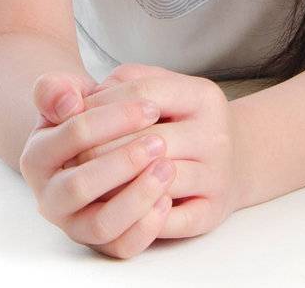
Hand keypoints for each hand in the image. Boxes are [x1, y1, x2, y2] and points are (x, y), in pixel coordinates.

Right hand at [18, 70, 174, 258]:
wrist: (90, 146)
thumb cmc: (84, 116)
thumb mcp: (68, 95)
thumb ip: (58, 89)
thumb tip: (68, 101)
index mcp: (37, 156)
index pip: (74, 134)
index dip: (115, 118)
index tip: (152, 106)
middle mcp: (49, 197)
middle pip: (79, 186)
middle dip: (124, 162)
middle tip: (160, 141)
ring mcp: (74, 224)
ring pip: (100, 225)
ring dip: (137, 198)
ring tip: (167, 169)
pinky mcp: (100, 243)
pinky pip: (120, 247)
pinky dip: (145, 228)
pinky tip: (167, 200)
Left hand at [80, 63, 237, 240]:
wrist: (235, 156)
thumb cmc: (180, 121)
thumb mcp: (160, 88)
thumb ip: (121, 83)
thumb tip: (75, 100)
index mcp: (203, 95)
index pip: (144, 92)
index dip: (103, 104)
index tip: (74, 116)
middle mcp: (216, 133)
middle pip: (148, 140)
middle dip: (100, 150)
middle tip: (70, 158)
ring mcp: (217, 174)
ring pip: (158, 182)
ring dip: (115, 187)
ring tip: (86, 185)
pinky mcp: (212, 211)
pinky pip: (170, 221)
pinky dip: (139, 219)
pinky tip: (115, 210)